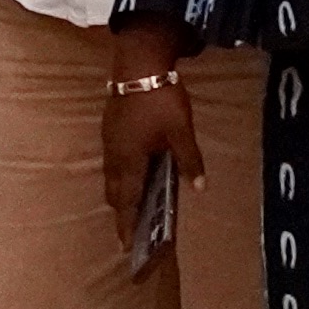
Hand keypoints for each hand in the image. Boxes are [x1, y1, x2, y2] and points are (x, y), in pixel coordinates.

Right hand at [98, 31, 203, 230]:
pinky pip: (112, 162)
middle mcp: (114, 155)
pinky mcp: (110, 129)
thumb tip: (199, 188)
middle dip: (121, 212)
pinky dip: (120, 176)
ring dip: (120, 193)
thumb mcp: (182, 131)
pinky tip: (134, 172)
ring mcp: (109, 141)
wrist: (138, 64)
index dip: (127, 224)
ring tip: (134, 204)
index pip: (126, 202)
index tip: (127, 245)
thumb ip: (189, 160)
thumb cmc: (160, 99)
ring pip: (111, 177)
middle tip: (132, 228)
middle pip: (114, 192)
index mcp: (130, 160)